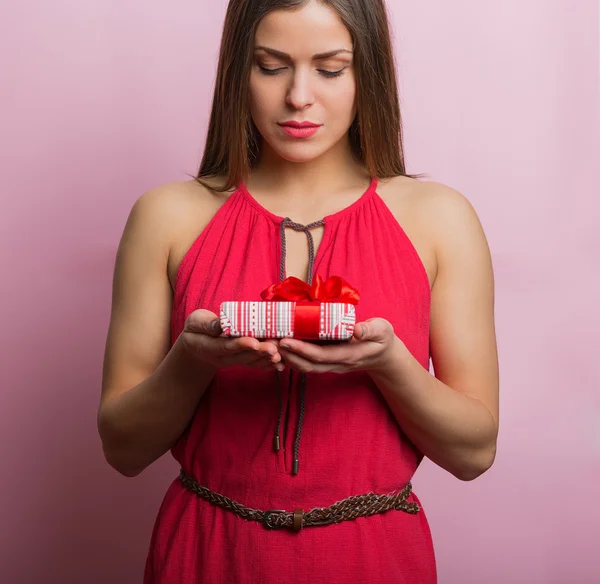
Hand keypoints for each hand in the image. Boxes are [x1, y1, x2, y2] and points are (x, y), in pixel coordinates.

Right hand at [181, 309, 283, 371]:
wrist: (196, 346)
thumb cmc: (196, 330)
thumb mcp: (195, 323)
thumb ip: (207, 324)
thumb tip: (220, 323)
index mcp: (210, 347)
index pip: (226, 347)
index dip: (240, 344)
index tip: (254, 342)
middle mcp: (223, 357)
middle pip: (243, 356)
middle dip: (259, 352)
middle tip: (273, 348)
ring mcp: (233, 361)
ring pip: (251, 362)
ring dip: (266, 359)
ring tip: (279, 354)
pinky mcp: (242, 361)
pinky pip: (255, 364)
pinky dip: (268, 364)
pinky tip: (280, 362)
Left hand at [278, 318, 401, 373]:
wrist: (384, 355)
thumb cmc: (382, 339)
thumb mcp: (382, 330)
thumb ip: (370, 330)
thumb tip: (357, 329)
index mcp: (349, 355)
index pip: (321, 356)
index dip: (302, 350)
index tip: (285, 340)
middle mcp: (337, 363)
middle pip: (308, 364)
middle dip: (287, 355)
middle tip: (269, 342)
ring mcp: (331, 364)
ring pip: (305, 366)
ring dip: (287, 357)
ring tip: (270, 344)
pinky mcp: (327, 361)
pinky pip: (307, 362)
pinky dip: (292, 356)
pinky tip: (281, 346)